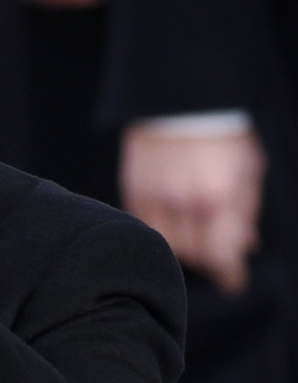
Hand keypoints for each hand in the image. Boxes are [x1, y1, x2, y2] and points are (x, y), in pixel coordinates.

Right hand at [120, 125, 265, 293]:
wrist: (181, 99)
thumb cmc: (222, 133)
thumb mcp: (248, 168)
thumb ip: (246, 210)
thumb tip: (246, 245)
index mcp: (218, 198)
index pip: (222, 257)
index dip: (230, 275)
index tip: (233, 283)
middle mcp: (183, 202)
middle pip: (194, 255)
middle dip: (209, 258)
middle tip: (217, 254)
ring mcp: (154, 197)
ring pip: (167, 245)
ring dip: (183, 246)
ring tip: (194, 235)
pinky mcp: (133, 189)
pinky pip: (144, 226)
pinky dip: (159, 231)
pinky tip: (171, 222)